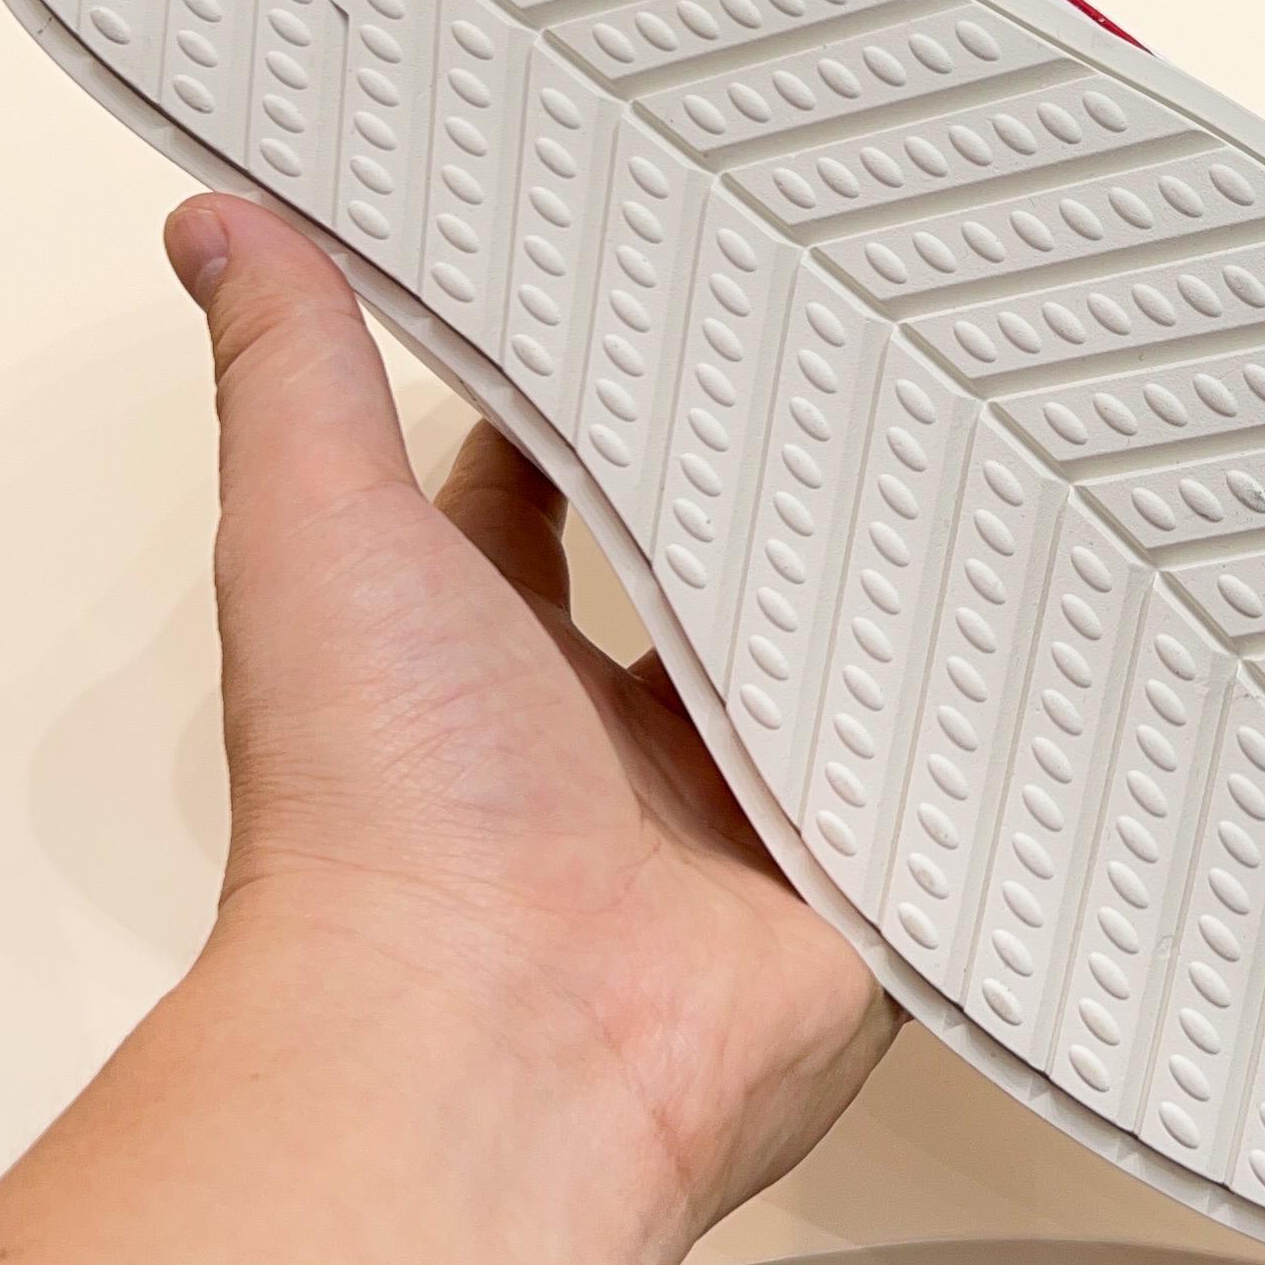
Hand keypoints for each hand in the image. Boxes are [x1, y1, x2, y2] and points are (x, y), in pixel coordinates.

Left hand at [164, 191, 894, 1246]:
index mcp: (484, 656)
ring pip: (833, 671)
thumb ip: (292, 376)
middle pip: (713, 579)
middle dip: (771, 488)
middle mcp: (607, 739)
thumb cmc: (376, 815)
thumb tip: (217, 222)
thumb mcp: (317, 533)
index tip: (662, 292)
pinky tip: (1046, 621)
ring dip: (882, 592)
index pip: (552, 499)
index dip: (600, 403)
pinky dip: (977, 721)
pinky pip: (931, 783)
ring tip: (985, 448)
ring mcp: (736, 817)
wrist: (491, 1042)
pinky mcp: (845, 881)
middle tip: (864, 358)